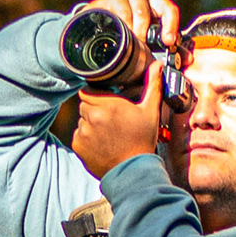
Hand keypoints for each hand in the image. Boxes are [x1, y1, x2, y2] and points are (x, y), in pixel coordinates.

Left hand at [72, 53, 168, 178]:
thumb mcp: (150, 111)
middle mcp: (92, 117)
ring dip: (90, 124)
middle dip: (94, 109)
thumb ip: (152, 86)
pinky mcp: (78, 145)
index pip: (88, 91)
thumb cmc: (143, 140)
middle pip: (84, 105)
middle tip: (110, 120)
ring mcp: (83, 132)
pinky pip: (78, 135)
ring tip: (108, 134)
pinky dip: (86, 138)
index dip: (97, 95)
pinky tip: (102, 144)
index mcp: (108, 105)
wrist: (133, 171)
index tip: (107, 103)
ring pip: (81, 120)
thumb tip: (157, 65)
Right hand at [77, 0, 181, 75]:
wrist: (102, 22)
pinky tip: (114, 35)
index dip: (171, 25)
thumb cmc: (132, 29)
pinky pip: (111, 15)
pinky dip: (115, 26)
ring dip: (128, 31)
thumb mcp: (151, 36)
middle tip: (141, 48)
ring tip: (126, 44)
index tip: (169, 41)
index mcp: (156, 2)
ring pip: (127, 14)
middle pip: (144, 12)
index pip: (169, 9)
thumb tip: (188, 58)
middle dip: (143, 33)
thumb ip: (170, 47)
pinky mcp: (104, 1)